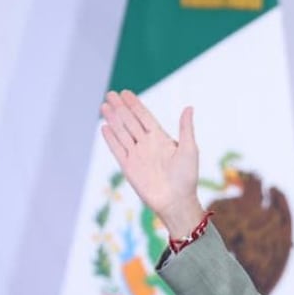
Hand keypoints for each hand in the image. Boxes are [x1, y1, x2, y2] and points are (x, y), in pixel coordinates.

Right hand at [100, 90, 204, 235]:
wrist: (176, 201)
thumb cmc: (187, 177)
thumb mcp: (189, 149)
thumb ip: (186, 128)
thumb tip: (189, 107)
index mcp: (161, 139)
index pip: (145, 117)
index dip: (135, 105)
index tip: (126, 93)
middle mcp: (147, 145)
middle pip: (130, 122)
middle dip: (120, 108)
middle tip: (110, 93)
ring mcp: (137, 155)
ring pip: (122, 133)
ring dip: (113, 119)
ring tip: (104, 106)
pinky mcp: (128, 167)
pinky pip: (117, 150)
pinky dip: (111, 139)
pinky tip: (104, 127)